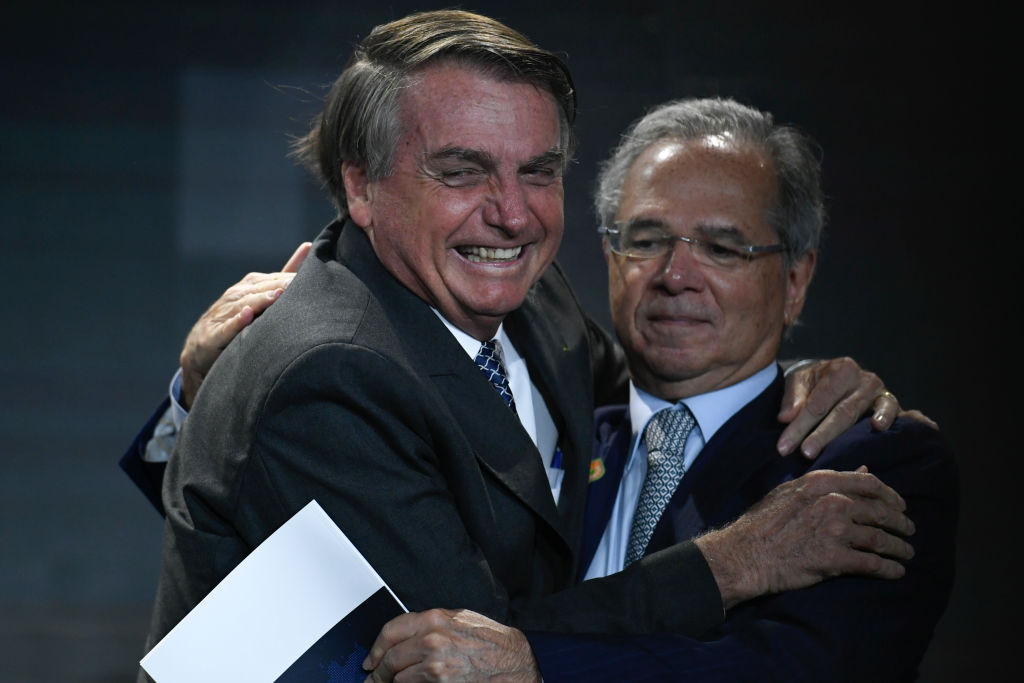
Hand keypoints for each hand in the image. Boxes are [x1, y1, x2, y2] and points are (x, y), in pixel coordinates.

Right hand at [179, 242, 310, 407]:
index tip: (314, 277)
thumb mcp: (261, 296)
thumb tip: (308, 246)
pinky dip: (236, 321)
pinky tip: (247, 315)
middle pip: (260, 289)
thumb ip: (284, 275)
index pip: (273, 280)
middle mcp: (235, 296)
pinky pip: (226, 327)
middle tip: (299, 284)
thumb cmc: (238, 321)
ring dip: (260, 300)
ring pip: (244, 304)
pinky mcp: (213, 335)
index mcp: (249, 287)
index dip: (291, 279)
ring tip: (278, 296)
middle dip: (279, 286)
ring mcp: (222, 314)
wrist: (201, 350)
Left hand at [362, 609, 539, 682]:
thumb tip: (409, 634)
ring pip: (398, 678)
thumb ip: (434, 624)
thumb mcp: (461, 620)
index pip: (390, 631)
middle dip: (379, 672)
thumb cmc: (493, 642)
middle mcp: (431, 640)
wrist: (514, 664)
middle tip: (373, 679)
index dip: (376, 648)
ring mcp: (434, 665)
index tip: (372, 659)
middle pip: (390, 658)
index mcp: (434, 619)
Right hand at [694, 467, 914, 609]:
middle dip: (901, 522)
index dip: (890, 495)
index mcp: (822, 483)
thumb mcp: (791, 491)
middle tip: (909, 530)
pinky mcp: (835, 559)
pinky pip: (873, 564)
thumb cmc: (763, 522)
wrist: (745, 553)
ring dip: (899, 548)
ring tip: (907, 553)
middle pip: (881, 511)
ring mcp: (835, 532)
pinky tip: (897, 572)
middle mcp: (833, 503)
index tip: (899, 504)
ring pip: (881, 539)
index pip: (869, 484)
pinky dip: (889, 569)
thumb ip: (826, 481)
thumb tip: (862, 469)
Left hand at [777, 357, 934, 458]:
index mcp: (839, 369)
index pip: (817, 403)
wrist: (837, 375)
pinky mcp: (890, 401)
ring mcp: (878, 390)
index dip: (799, 426)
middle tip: (804, 454)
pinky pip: (890, 409)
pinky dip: (886, 416)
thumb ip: (792, 399)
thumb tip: (785, 418)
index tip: (783, 447)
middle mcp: (862, 378)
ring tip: (830, 453)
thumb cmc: (815, 381)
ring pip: (857, 416)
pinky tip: (878, 427)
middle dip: (820, 435)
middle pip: (839, 412)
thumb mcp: (798, 381)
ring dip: (840, 436)